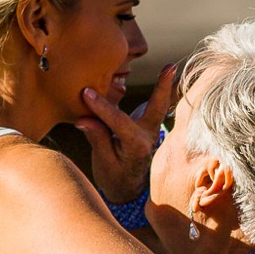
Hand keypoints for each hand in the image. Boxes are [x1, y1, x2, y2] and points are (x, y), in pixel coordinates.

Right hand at [73, 62, 176, 201]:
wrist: (128, 187)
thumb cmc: (114, 176)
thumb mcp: (102, 162)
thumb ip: (96, 138)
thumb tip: (82, 119)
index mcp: (137, 147)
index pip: (118, 121)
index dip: (100, 107)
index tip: (85, 93)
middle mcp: (149, 136)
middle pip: (157, 109)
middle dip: (162, 88)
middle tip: (169, 68)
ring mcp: (153, 129)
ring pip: (162, 104)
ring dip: (167, 85)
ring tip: (172, 66)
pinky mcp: (151, 124)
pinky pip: (161, 106)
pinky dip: (166, 91)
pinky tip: (172, 74)